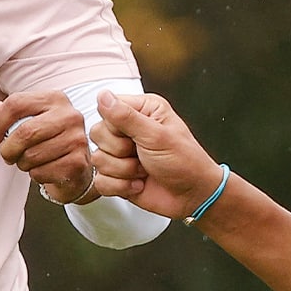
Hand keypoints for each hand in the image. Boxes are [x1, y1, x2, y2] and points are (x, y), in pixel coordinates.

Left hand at [0, 90, 95, 203]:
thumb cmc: (44, 139)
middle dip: (8, 149)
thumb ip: (0, 112)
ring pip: (32, 155)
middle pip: (24, 132)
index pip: (16, 103)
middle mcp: (70, 115)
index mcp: (55, 98)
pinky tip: (44, 169)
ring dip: (22, 163)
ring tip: (28, 161)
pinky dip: (35, 175)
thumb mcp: (23, 120)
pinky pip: (41, 172)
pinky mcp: (78, 163)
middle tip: (7, 156)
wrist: (74, 165)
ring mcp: (77, 139)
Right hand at [90, 91, 222, 219]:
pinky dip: (120, 186)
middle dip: (120, 151)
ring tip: (143, 170)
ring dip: (123, 170)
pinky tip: (138, 183)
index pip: (106, 109)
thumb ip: (126, 116)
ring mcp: (121, 154)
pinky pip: (101, 181)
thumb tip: (103, 96)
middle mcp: (129, 130)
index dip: (116, 127)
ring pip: (98, 159)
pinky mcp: (117, 176)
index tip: (135, 136)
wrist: (192, 195)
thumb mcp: (156, 135)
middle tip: (142, 154)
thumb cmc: (185, 161)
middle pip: (98, 134)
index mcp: (141, 110)